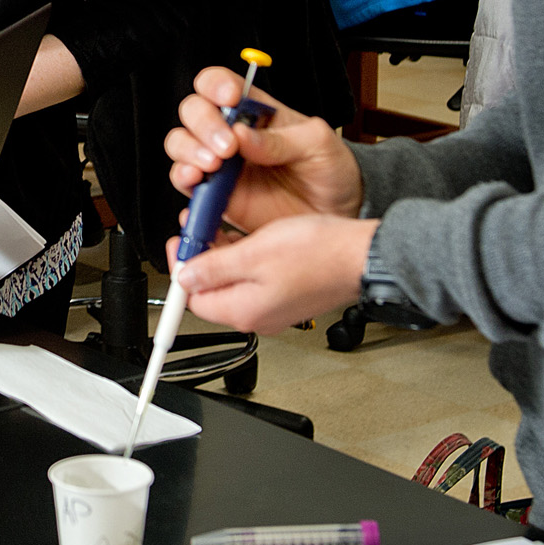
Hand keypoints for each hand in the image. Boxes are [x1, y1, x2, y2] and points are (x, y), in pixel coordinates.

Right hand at [165, 65, 365, 227]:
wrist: (335, 214)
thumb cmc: (329, 171)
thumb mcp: (318, 144)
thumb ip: (280, 139)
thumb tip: (242, 135)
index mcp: (255, 111)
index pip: (220, 84)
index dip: (216, 85)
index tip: (230, 98)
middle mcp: (231, 134)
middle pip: (193, 111)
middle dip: (203, 124)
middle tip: (227, 146)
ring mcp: (220, 165)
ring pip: (181, 144)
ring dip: (189, 150)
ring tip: (213, 166)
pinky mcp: (215, 196)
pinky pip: (185, 184)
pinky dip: (183, 180)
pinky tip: (198, 183)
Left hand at [169, 216, 373, 335]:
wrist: (362, 258)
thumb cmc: (318, 254)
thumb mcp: (254, 253)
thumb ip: (213, 268)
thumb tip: (184, 277)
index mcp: (244, 310)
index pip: (194, 299)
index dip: (182, 268)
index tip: (180, 243)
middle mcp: (258, 316)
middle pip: (212, 291)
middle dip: (202, 259)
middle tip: (202, 230)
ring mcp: (274, 308)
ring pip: (234, 283)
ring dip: (224, 256)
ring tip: (226, 228)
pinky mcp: (287, 296)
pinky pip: (255, 281)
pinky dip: (247, 260)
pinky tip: (251, 239)